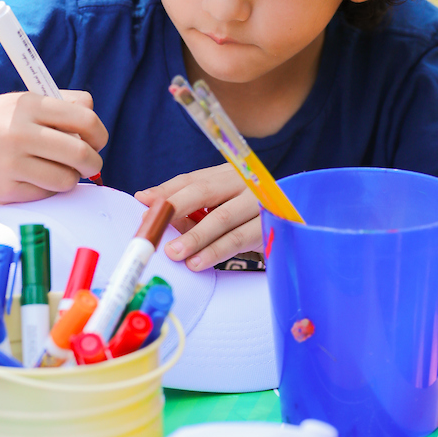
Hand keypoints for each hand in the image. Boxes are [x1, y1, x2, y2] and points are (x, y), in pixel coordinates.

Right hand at [0, 90, 107, 203]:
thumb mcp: (22, 102)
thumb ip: (60, 106)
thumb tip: (93, 120)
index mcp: (29, 105)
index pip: (85, 119)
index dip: (99, 133)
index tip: (97, 140)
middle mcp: (20, 132)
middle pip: (81, 153)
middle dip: (93, 161)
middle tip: (90, 164)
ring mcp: (11, 163)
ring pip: (66, 179)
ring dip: (72, 178)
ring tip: (62, 172)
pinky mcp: (4, 189)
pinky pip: (45, 194)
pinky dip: (49, 189)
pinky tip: (38, 179)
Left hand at [136, 164, 260, 269]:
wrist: (294, 224)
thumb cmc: (246, 218)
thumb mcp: (217, 210)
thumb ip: (187, 211)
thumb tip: (150, 209)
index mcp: (227, 174)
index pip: (191, 179)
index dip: (166, 191)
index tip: (143, 201)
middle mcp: (243, 181)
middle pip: (204, 191)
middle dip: (175, 208)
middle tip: (153, 227)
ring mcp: (258, 201)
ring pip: (221, 218)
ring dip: (194, 237)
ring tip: (174, 253)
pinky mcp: (269, 225)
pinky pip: (238, 239)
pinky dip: (215, 252)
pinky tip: (198, 262)